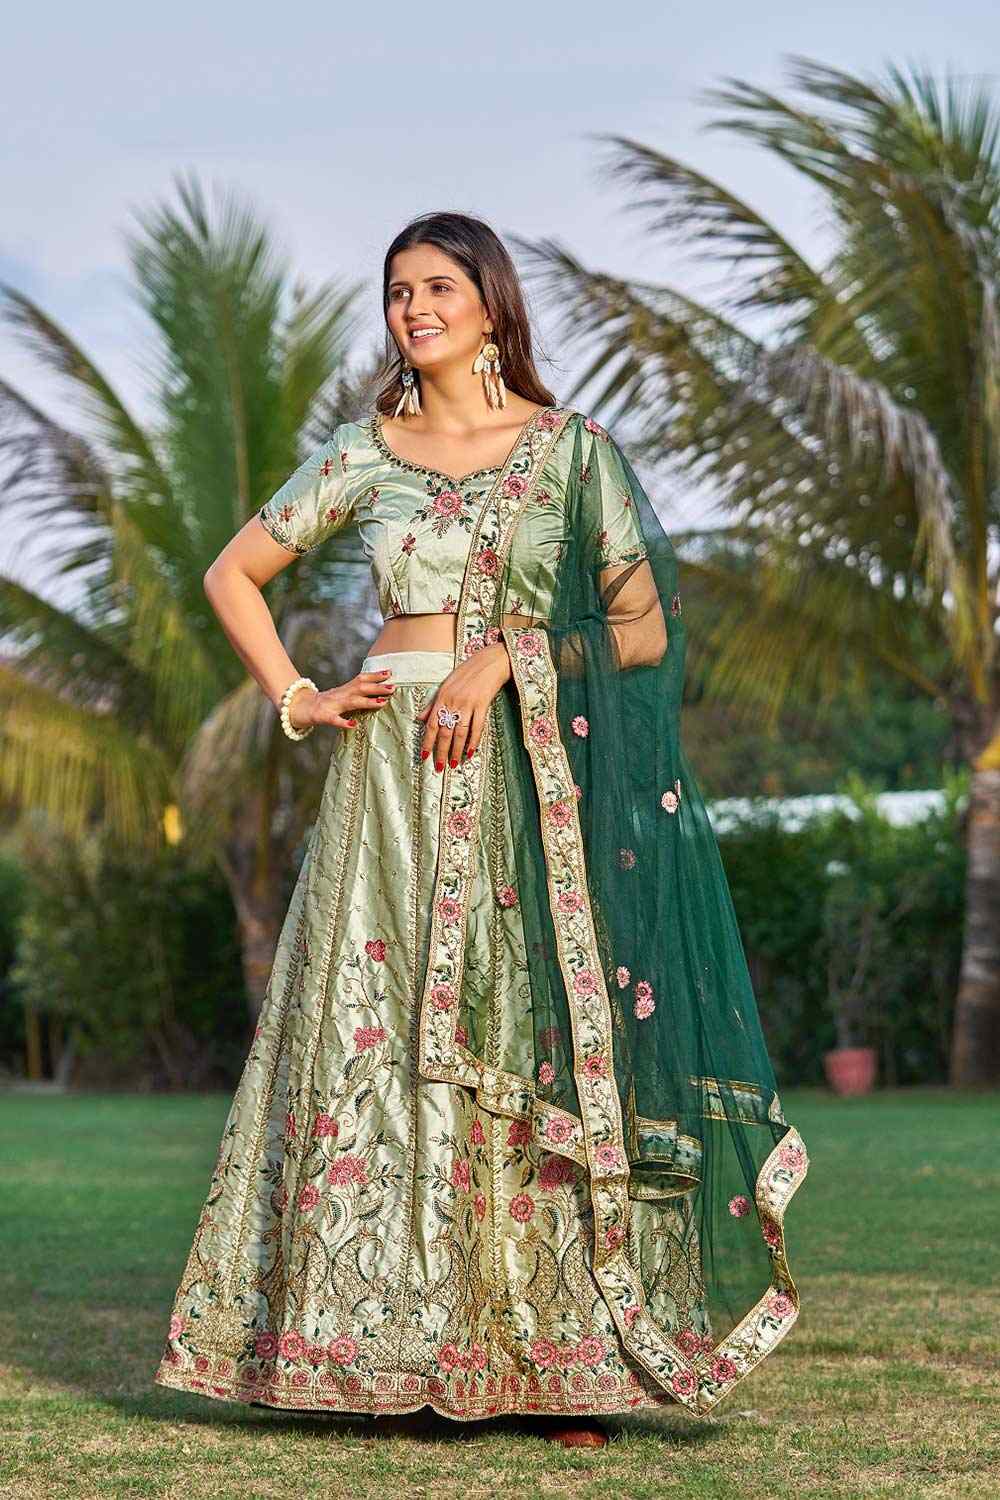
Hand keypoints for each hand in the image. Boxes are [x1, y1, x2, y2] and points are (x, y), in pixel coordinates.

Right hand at [286, 668, 395, 731]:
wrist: (301, 707)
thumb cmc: (327, 703)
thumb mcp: (342, 695)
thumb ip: (357, 693)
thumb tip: (380, 692)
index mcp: (345, 689)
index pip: (361, 679)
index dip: (375, 675)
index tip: (390, 673)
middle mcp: (340, 694)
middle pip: (360, 688)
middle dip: (377, 687)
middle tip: (392, 688)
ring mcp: (332, 705)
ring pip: (351, 702)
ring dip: (367, 702)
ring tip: (382, 703)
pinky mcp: (324, 717)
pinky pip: (334, 720)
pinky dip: (344, 722)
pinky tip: (353, 724)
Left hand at [416, 642, 511, 769]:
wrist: (489, 662)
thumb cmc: (466, 673)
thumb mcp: (445, 686)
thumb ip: (433, 704)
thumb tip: (419, 718)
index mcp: (442, 698)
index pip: (431, 724)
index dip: (427, 742)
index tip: (424, 756)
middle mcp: (452, 702)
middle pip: (444, 732)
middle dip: (440, 751)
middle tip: (438, 767)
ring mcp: (468, 704)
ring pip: (460, 732)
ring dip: (456, 750)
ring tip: (454, 763)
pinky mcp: (482, 705)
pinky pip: (477, 727)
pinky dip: (473, 741)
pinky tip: (470, 752)